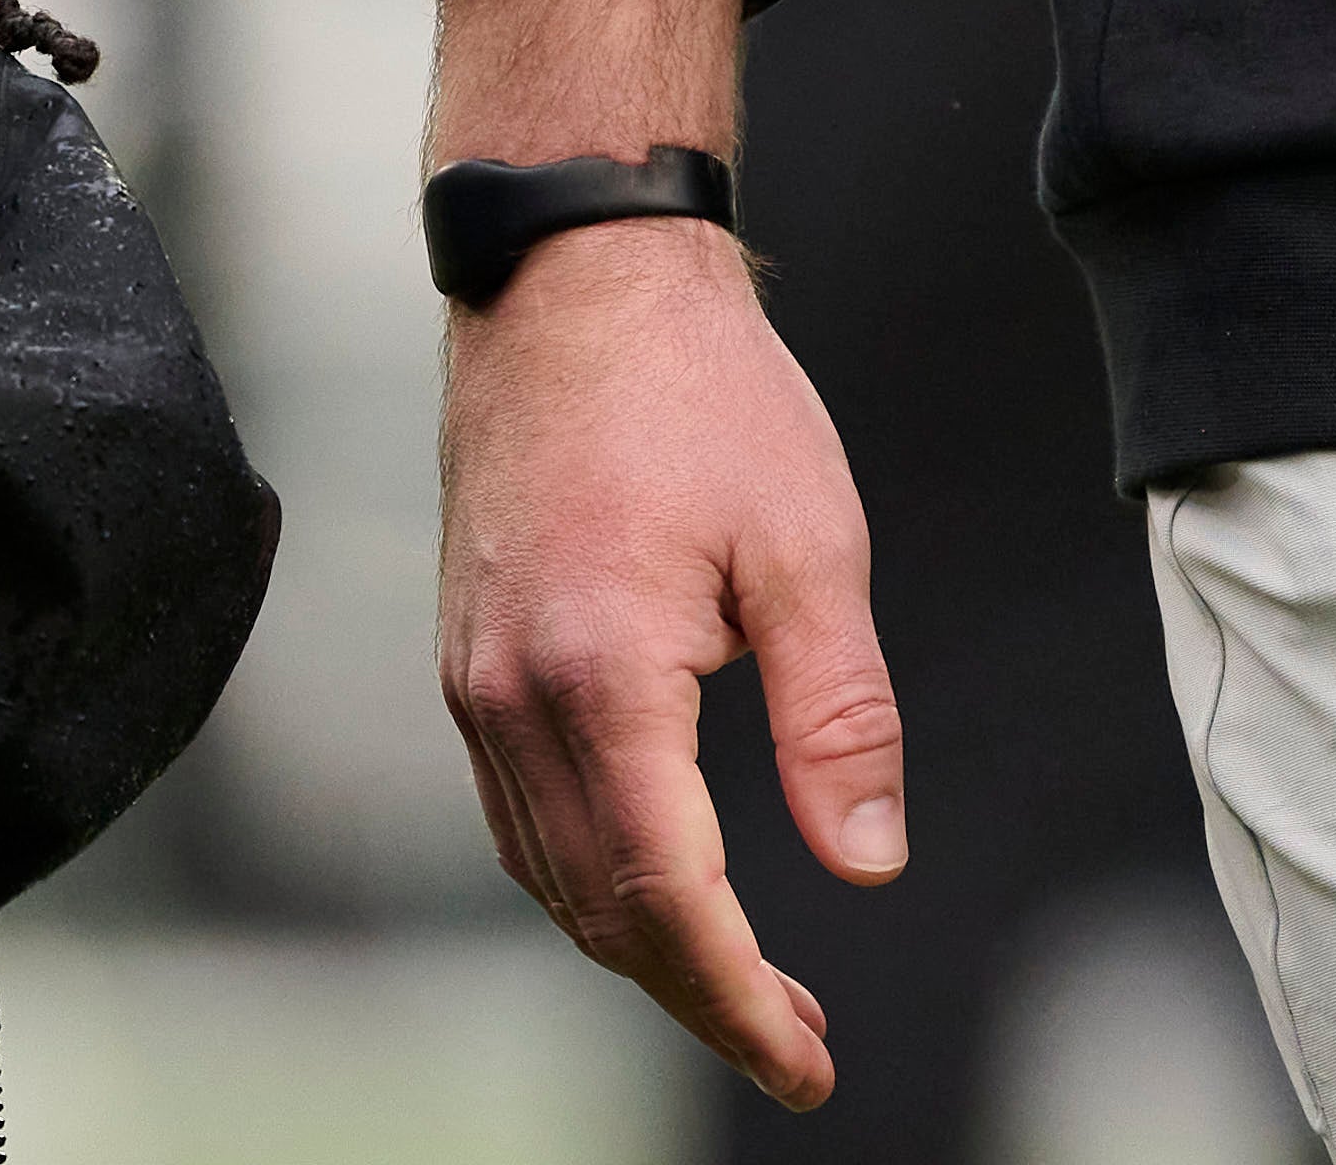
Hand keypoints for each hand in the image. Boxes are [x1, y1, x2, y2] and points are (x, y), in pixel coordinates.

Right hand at [435, 216, 903, 1108]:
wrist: (574, 276)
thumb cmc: (697, 387)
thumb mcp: (809, 543)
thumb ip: (839, 716)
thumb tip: (866, 865)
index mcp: (601, 675)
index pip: (669, 896)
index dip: (738, 998)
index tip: (805, 1059)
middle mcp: (512, 699)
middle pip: (602, 911)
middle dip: (701, 996)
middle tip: (798, 1039)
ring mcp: (474, 685)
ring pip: (552, 878)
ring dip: (644, 950)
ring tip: (746, 984)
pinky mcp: (469, 661)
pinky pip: (521, 818)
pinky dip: (590, 881)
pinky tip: (659, 885)